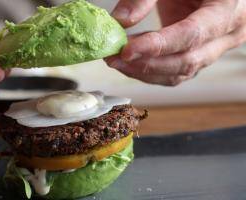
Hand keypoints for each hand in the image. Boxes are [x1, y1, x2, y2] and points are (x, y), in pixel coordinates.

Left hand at [105, 0, 245, 85]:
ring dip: (145, 71)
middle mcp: (229, 32)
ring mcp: (217, 47)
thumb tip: (120, 20)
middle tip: (114, 59)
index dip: (157, 46)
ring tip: (117, 61)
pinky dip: (151, 70)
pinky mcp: (202, 54)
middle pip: (186, 60)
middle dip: (146, 64)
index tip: (127, 51)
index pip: (191, 34)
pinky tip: (130, 62)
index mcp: (227, 7)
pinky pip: (177, 71)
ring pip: (181, 72)